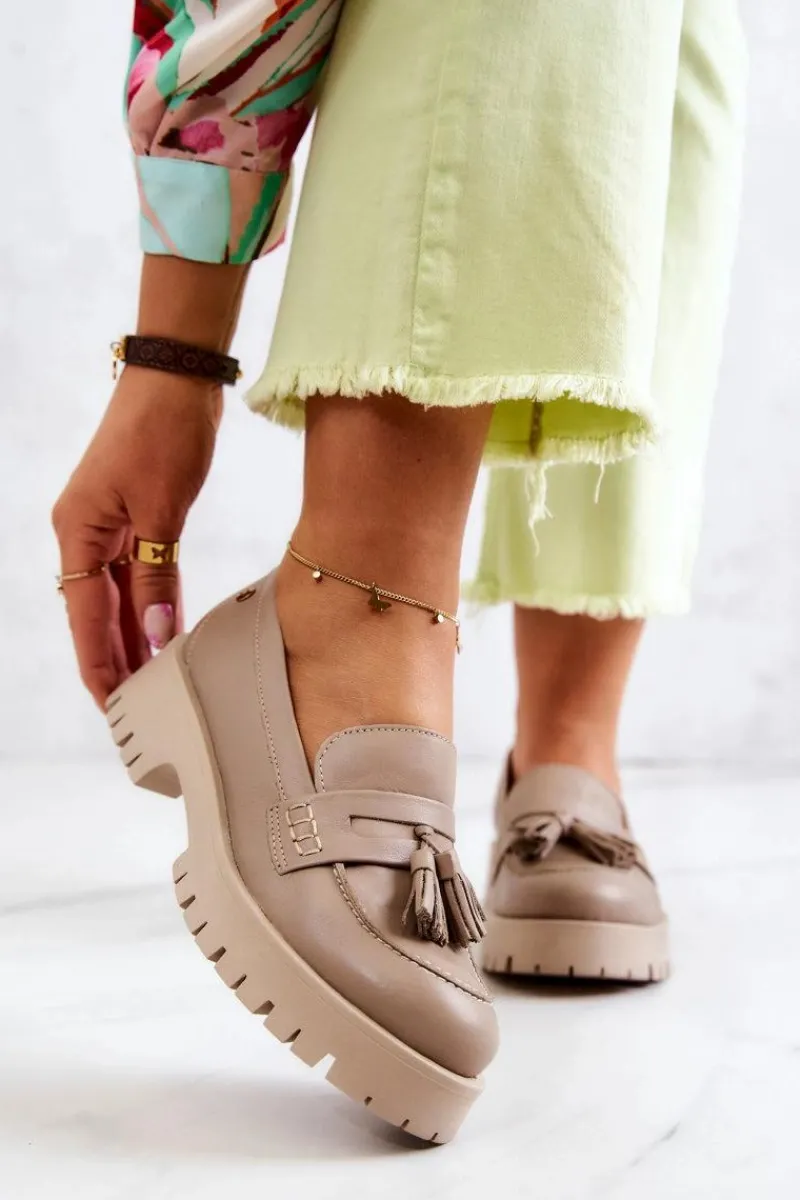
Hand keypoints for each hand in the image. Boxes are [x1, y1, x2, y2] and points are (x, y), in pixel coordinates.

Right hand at [53, 367, 221, 706]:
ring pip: (117, 598)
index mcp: (78, 532)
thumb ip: (156, 577)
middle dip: (115, 660)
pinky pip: (138, 575)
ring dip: (133, 637)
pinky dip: (149, 605)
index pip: (84, 617)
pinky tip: (162, 633)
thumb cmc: (163, 431)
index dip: (98, 663)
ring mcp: (109, 526)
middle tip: (137, 707)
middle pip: (96, 613)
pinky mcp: (135, 518)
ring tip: (151, 681)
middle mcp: (85, 534)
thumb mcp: (162, 511)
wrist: (178, 378)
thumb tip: (153, 634)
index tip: (113, 705)